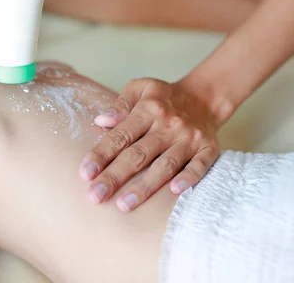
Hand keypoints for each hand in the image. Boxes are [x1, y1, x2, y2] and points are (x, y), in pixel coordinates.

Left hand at [80, 78, 220, 211]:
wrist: (204, 97)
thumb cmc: (163, 97)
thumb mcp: (140, 88)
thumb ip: (120, 104)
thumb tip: (101, 121)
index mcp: (148, 109)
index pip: (121, 135)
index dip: (101, 155)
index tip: (85, 174)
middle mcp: (168, 125)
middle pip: (138, 155)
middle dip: (115, 177)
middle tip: (96, 196)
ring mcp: (189, 138)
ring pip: (165, 165)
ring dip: (145, 187)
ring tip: (124, 205)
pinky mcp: (208, 149)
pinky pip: (199, 166)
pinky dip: (188, 178)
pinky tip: (173, 192)